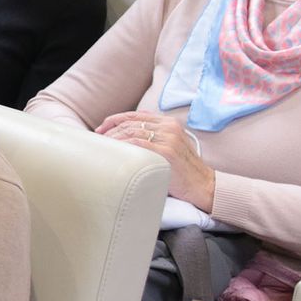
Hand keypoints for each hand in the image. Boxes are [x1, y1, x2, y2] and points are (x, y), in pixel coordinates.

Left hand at [97, 111, 215, 210]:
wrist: (202, 184)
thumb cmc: (181, 169)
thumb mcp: (170, 145)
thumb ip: (153, 136)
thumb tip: (123, 136)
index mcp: (168, 123)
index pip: (135, 115)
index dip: (114, 120)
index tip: (101, 129)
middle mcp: (169, 127)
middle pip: (130, 123)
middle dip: (110, 131)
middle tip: (98, 140)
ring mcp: (169, 138)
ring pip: (132, 132)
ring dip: (113, 139)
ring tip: (103, 148)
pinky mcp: (167, 152)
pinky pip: (138, 145)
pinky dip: (123, 147)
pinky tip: (114, 153)